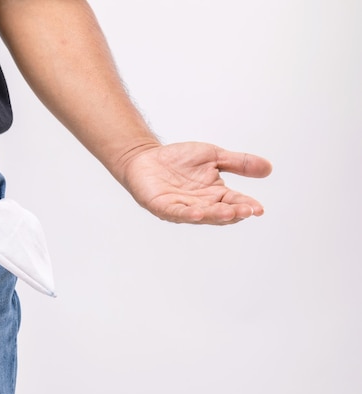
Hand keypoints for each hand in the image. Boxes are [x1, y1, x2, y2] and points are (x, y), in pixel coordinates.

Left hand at [120, 142, 272, 224]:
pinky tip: (199, 212)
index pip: (234, 202)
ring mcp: (182, 207)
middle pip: (220, 212)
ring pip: (202, 215)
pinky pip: (177, 212)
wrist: (146, 157)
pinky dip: (188, 214)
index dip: (247, 206)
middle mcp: (201, 204)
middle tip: (248, 211)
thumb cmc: (179, 159)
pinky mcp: (163, 206)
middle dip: (234, 212)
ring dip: (215, 215)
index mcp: (215, 194)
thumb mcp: (214, 156)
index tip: (259, 209)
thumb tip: (269, 168)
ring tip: (229, 213)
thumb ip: (238, 162)